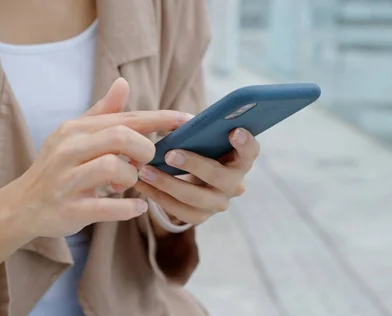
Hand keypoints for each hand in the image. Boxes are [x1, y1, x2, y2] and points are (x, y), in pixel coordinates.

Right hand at [3, 78, 191, 237]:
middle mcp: (68, 150)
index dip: (160, 119)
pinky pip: (107, 207)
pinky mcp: (69, 209)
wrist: (23, 205)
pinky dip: (128, 208)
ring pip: (114, 168)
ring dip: (132, 178)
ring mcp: (67, 180)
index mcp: (75, 129)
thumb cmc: (57, 167)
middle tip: (145, 162)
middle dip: (144, 149)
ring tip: (128, 184)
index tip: (186, 121)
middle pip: (121, 136)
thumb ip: (102, 112)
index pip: (125, 118)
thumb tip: (123, 82)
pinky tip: (137, 208)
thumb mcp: (74, 135)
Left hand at [134, 128, 259, 225]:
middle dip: (193, 164)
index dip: (245, 143)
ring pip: (195, 198)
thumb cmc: (199, 150)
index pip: (251, 151)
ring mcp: (219, 203)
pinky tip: (141, 184)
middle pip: (218, 176)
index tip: (233, 131)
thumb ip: (200, 130)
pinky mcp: (201, 216)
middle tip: (170, 154)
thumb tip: (183, 122)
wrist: (194, 179)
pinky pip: (179, 211)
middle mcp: (235, 184)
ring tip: (145, 171)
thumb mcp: (203, 139)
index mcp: (241, 160)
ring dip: (167, 184)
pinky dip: (157, 196)